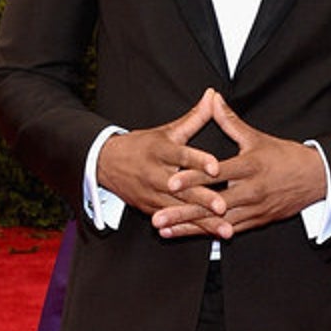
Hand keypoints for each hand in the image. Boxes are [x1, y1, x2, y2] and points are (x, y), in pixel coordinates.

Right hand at [97, 89, 230, 238]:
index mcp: (161, 151)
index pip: (182, 155)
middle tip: (223, 207)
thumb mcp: (167, 130)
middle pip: (183, 188)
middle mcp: (155, 174)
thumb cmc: (143, 145)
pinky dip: (191, 229)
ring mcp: (152, 195)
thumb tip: (213, 95)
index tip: (217, 167)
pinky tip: (210, 235)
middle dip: (204, 199)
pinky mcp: (151, 209)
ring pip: (180, 210)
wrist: (105, 163)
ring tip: (225, 229)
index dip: (199, 161)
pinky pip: (174, 222)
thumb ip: (194, 117)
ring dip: (202, 221)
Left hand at [153, 91, 326, 237]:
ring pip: (216, 222)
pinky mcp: (255, 222)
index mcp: (249, 167)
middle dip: (183, 213)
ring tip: (164, 230)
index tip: (170, 183)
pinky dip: (205, 233)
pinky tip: (184, 234)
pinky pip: (226, 230)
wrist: (316, 180)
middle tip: (158, 220)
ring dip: (189, 228)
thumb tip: (212, 98)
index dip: (193, 178)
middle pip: (212, 204)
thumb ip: (230, 121)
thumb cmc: (285, 157)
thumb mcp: (257, 137)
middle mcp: (250, 191)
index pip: (216, 174)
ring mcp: (253, 209)